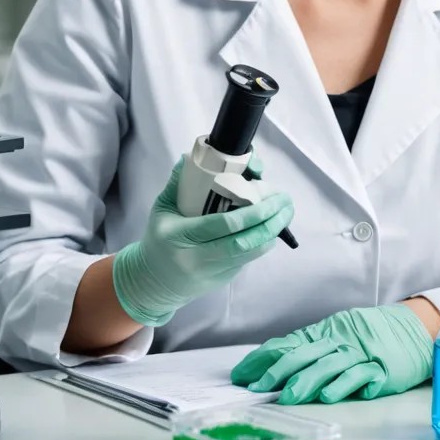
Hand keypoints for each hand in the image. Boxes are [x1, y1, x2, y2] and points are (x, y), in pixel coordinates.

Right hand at [112, 157, 293, 326]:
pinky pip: (246, 260)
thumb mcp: (162, 209)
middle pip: (243, 241)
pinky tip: (271, 227)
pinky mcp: (223, 279)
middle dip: (270, 221)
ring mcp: (212, 271)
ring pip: (249, 253)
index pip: (224, 223)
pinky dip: (261, 242)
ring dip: (272, 232)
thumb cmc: (159, 239)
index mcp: (182, 235)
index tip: (270, 195)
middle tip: (285, 202)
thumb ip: (177, 183)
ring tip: (285, 213)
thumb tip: (190, 157)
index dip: (252, 211)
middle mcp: (199, 257)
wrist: (154, 282)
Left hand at [230, 305, 433, 403]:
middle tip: (259, 387)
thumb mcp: (338, 336)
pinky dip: (346, 385)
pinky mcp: (382, 370)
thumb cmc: (371, 336)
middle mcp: (341, 341)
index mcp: (327, 331)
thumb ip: (310, 349)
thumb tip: (272, 364)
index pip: (289, 343)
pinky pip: (361, 376)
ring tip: (289, 396)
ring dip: (308, 381)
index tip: (242, 374)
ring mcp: (362, 355)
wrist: (415, 328)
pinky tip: (331, 396)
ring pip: (330, 366)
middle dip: (279, 370)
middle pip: (306, 353)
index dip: (264, 358)